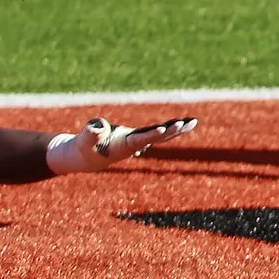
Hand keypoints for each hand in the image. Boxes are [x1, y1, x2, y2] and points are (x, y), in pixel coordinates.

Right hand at [64, 115, 198, 170]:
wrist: (89, 157)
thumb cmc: (86, 146)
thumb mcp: (85, 139)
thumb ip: (91, 133)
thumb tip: (97, 126)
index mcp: (124, 146)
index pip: (140, 139)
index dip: (152, 135)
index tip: (163, 129)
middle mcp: (136, 145)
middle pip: (158, 138)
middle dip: (172, 131)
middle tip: (186, 123)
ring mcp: (140, 142)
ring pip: (163, 135)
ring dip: (178, 129)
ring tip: (194, 122)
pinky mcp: (140, 138)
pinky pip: (160, 133)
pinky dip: (172, 128)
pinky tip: (184, 124)